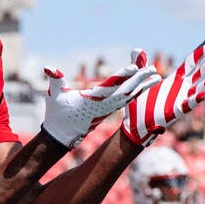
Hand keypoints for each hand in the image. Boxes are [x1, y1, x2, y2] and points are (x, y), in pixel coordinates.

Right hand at [41, 50, 160, 148]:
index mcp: (92, 100)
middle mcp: (103, 105)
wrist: (61, 135)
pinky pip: (126, 101)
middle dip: (139, 79)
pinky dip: (136, 93)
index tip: (135, 68)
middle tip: (153, 69)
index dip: (124, 75)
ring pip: (129, 96)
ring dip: (142, 86)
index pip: (111, 85)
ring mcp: (107, 109)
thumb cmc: (56, 114)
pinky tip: (144, 87)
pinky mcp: (108, 111)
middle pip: (125, 90)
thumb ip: (54, 80)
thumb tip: (49, 68)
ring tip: (155, 77)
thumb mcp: (53, 95)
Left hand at [122, 38, 204, 146]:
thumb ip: (140, 64)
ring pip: (200, 88)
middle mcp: (181, 89)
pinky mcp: (176, 111)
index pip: (191, 62)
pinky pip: (189, 105)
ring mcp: (180, 99)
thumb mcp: (140, 79)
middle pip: (200, 72)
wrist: (134, 125)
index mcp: (175, 80)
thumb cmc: (140, 104)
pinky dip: (197, 99)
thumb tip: (137, 50)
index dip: (200, 51)